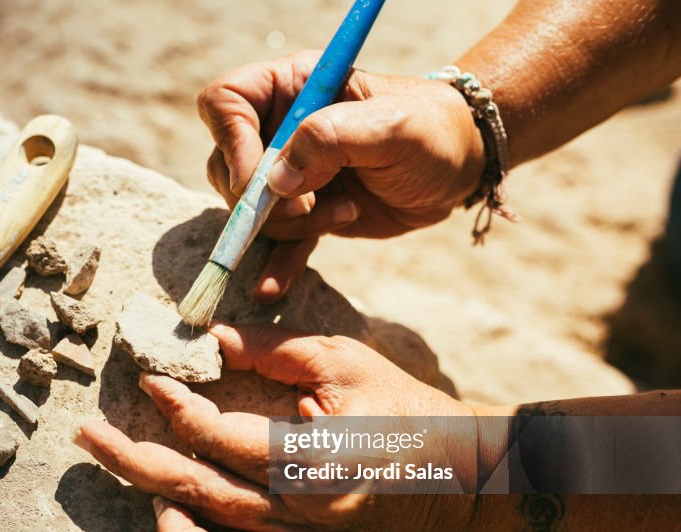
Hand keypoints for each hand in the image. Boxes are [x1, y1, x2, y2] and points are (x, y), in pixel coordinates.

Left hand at [74, 323, 479, 531]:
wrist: (468, 473)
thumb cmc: (404, 406)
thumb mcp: (344, 360)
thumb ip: (273, 348)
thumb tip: (207, 340)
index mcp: (309, 457)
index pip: (217, 436)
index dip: (174, 405)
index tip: (147, 379)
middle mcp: (305, 515)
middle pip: (198, 497)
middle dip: (130, 462)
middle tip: (86, 437)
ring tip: (152, 506)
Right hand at [198, 52, 484, 302]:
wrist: (460, 167)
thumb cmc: (431, 131)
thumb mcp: (389, 126)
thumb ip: (331, 138)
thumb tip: (278, 181)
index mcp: (291, 88)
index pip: (226, 103)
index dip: (232, 142)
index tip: (264, 179)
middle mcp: (279, 128)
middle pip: (227, 164)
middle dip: (261, 197)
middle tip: (310, 202)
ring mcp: (290, 173)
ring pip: (250, 209)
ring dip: (289, 225)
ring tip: (344, 214)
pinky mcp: (306, 212)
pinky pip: (275, 241)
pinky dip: (274, 265)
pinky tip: (271, 289)